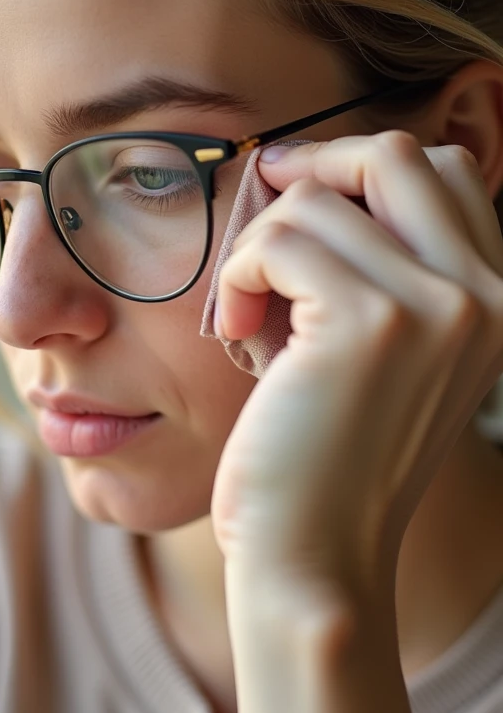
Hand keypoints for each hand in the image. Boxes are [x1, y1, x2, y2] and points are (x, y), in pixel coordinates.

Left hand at [210, 131, 502, 597]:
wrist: (315, 556)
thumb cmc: (327, 455)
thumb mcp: (374, 351)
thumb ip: (372, 264)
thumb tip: (302, 172)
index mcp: (499, 303)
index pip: (446, 173)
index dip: (361, 170)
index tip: (299, 197)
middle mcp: (489, 297)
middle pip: (397, 155)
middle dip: (314, 169)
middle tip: (263, 219)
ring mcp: (439, 307)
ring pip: (319, 200)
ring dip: (260, 245)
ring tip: (248, 308)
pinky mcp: (370, 324)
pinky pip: (280, 240)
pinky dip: (240, 272)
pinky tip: (235, 324)